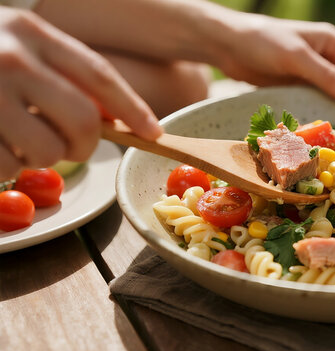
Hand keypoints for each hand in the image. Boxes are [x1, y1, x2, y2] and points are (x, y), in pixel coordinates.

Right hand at [0, 8, 161, 179]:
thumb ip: (62, 69)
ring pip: (48, 151)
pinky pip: (6, 166)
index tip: (153, 133)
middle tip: (75, 147)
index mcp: (33, 32)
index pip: (99, 75)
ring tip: (20, 140)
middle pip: (84, 121)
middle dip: (87, 144)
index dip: (132, 108)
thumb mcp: (18, 39)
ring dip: (43, 158)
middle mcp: (12, 59)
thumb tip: (112, 117)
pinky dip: (6, 168)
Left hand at [206, 11, 334, 103]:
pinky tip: (332, 131)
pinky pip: (320, 103)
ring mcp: (314, 75)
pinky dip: (328, 115)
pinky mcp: (300, 88)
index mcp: (334, 44)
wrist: (228, 46)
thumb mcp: (298, 57)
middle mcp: (328, 59)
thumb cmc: (264, 42)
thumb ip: (328, 76)